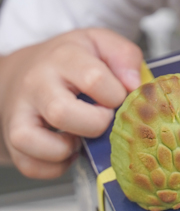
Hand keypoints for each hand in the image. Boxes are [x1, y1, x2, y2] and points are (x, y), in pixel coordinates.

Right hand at [0, 29, 142, 178]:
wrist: (27, 68)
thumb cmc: (70, 59)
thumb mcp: (101, 43)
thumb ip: (124, 56)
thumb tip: (133, 86)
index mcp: (64, 58)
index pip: (93, 79)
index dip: (115, 95)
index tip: (117, 98)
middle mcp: (36, 84)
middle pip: (61, 113)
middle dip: (94, 124)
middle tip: (101, 119)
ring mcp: (19, 112)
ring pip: (31, 141)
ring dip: (65, 149)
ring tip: (80, 136)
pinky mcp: (14, 138)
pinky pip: (30, 165)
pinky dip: (54, 167)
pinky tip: (67, 149)